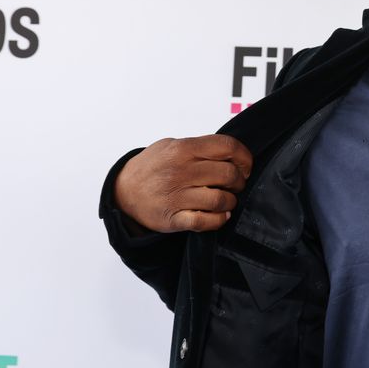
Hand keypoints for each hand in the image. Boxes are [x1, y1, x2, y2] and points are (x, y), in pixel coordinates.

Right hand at [114, 135, 252, 232]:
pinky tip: (220, 215)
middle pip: (228, 174)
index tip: (245, 165)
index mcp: (182, 149)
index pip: (227, 147)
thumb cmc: (151, 167)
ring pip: (221, 200)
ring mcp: (176, 196)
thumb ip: (198, 147)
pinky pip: (205, 222)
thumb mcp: (170, 145)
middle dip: (240, 181)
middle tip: (236, 184)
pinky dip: (219, 220)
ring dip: (231, 201)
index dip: (244, 157)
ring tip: (227, 200)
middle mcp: (180, 171)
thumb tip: (230, 153)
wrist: (123, 191)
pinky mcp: (173, 219)